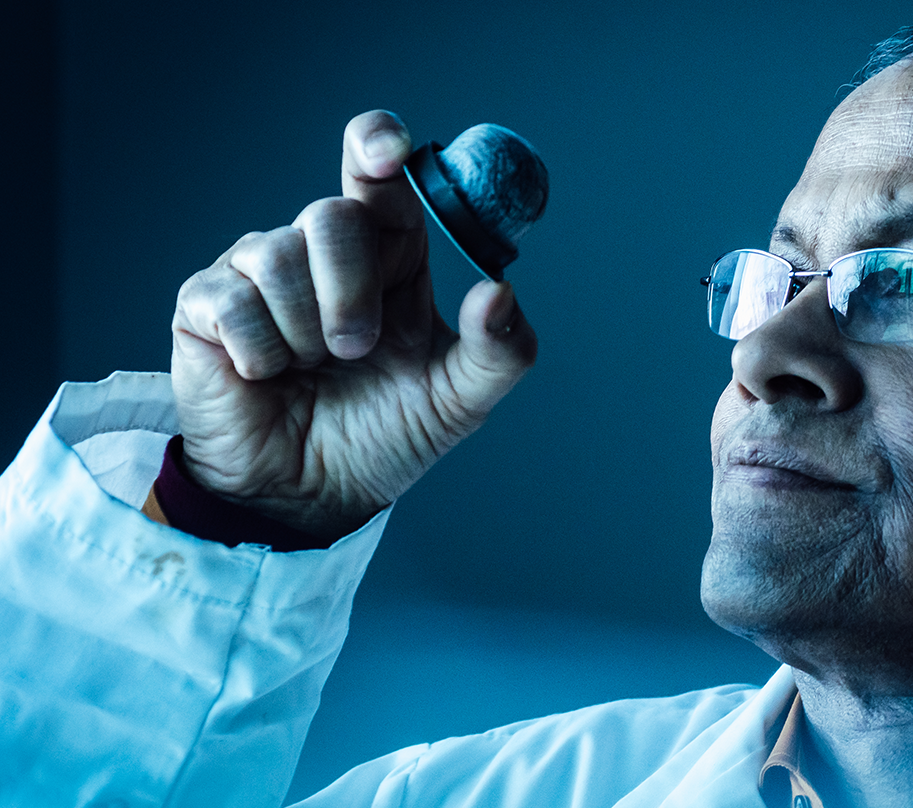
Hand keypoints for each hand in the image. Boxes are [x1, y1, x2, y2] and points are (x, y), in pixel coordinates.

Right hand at [169, 110, 538, 538]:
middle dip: (350, 287)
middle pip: (332, 213)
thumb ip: (498, 351)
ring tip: (313, 368)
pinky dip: (260, 351)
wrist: (315, 496)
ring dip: (307, 329)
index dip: (378, 144)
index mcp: (390, 254)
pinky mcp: (205, 305)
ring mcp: (259, 272)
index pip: (380, 173)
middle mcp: (322, 250)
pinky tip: (266, 376)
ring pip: (279, 255)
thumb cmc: (386, 435)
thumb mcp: (460, 401)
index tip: (388, 151)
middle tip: (355, 348)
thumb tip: (501, 293)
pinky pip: (232, 301)